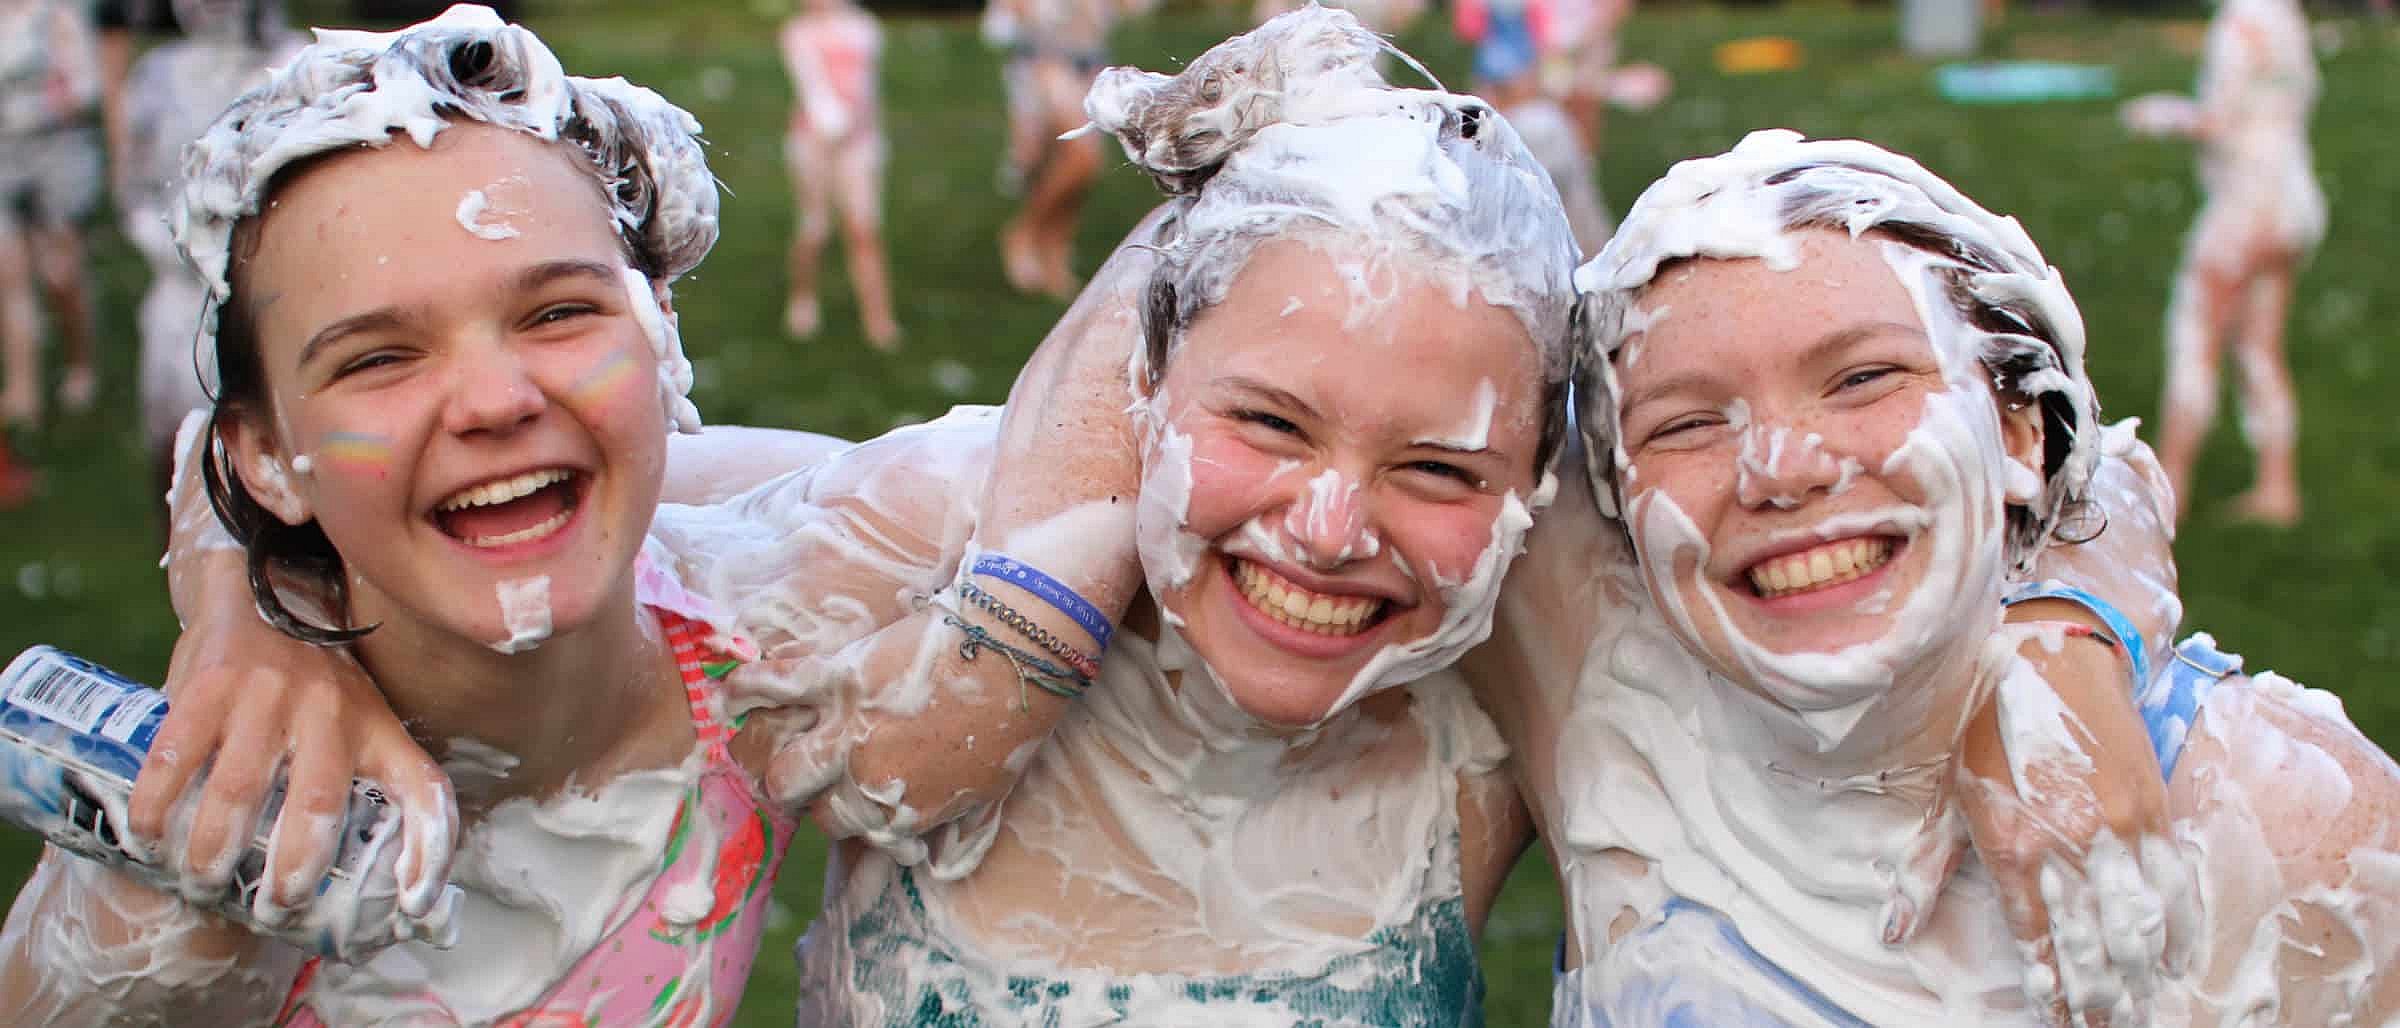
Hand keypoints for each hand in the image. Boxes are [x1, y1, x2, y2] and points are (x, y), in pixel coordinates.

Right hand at [126, 609, 457, 945]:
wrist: (265, 592)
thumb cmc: (317, 685)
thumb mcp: (363, 721)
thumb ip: (371, 781)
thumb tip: (383, 876)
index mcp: (378, 728)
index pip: (425, 791)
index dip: (429, 851)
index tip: (414, 905)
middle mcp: (331, 710)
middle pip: (317, 805)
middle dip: (292, 870)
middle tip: (273, 908)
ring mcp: (268, 694)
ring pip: (241, 790)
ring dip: (215, 850)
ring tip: (202, 881)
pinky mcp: (211, 683)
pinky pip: (176, 757)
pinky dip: (157, 806)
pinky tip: (148, 837)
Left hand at [1906, 629, 2195, 1025]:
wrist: (2051, 656)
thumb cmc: (1986, 726)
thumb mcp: (1946, 795)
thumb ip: (1925, 869)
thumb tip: (1893, 931)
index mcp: (2013, 846)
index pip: (2038, 942)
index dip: (2053, 990)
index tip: (2061, 1023)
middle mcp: (2071, 845)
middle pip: (2094, 946)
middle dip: (2100, 998)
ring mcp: (2121, 829)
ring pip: (2139, 926)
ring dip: (2140, 977)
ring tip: (2137, 1012)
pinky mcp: (2155, 809)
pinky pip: (2175, 886)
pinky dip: (2179, 931)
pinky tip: (2175, 963)